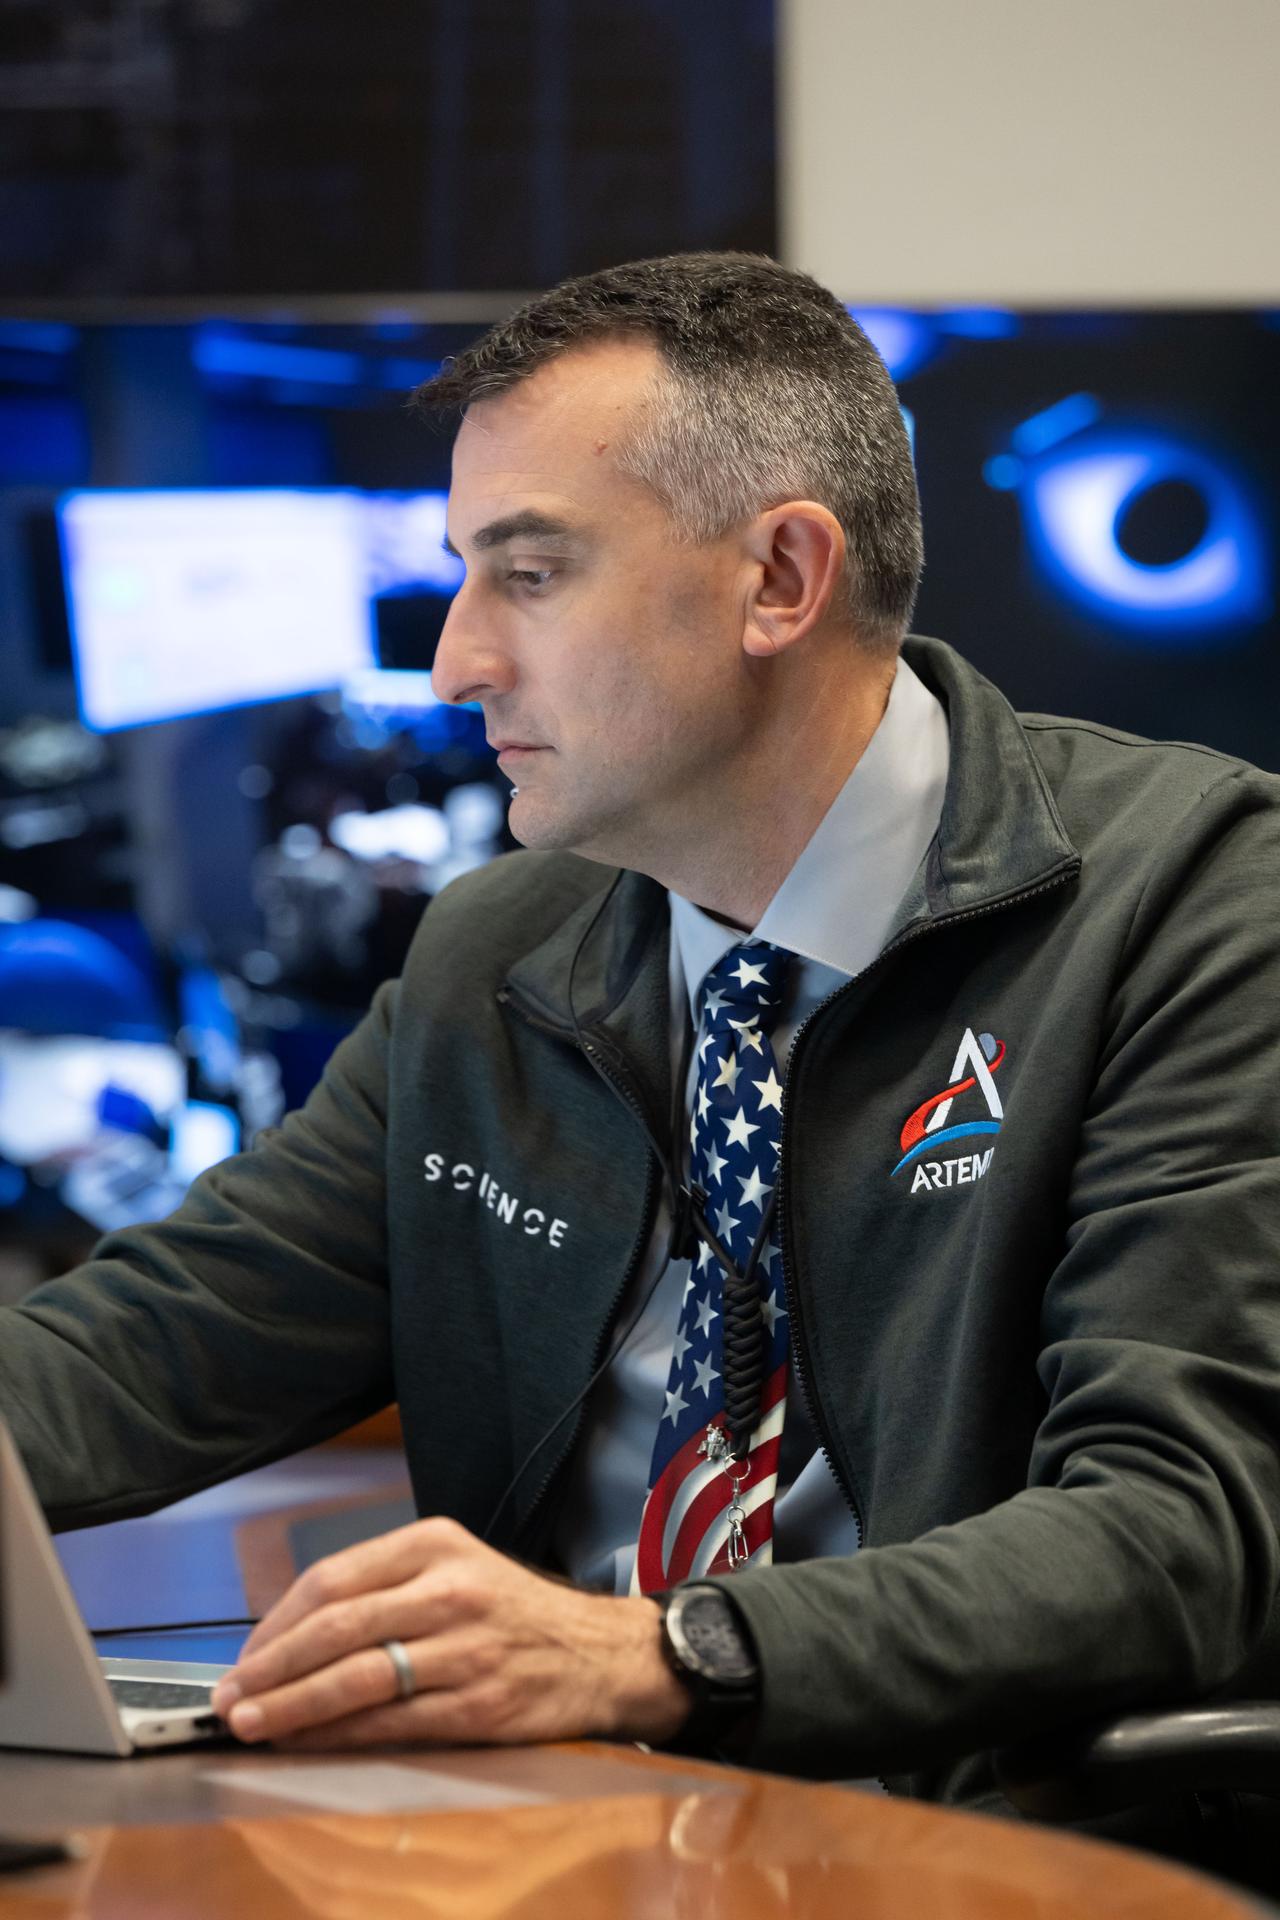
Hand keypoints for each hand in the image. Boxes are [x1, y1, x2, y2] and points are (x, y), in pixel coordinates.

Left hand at [210, 1516, 690, 1750]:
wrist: (602, 1654)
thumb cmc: (514, 1613)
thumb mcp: (456, 1568)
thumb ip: (384, 1589)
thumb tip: (291, 1635)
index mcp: (435, 1544)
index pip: (333, 1580)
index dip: (276, 1624)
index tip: (243, 1658)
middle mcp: (450, 1589)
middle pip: (336, 1628)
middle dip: (270, 1669)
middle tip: (230, 1698)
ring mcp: (466, 1648)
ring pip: (357, 1678)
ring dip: (293, 1707)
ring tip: (253, 1724)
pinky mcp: (480, 1703)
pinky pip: (392, 1723)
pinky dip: (341, 1736)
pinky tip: (310, 1743)